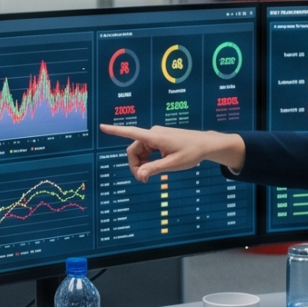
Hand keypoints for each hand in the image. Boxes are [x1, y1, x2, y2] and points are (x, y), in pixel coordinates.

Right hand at [98, 124, 244, 181]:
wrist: (205, 144)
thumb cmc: (191, 153)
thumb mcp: (172, 164)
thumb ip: (154, 169)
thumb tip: (139, 175)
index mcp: (155, 137)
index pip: (131, 133)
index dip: (115, 131)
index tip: (102, 127)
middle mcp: (153, 134)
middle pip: (134, 149)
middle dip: (135, 164)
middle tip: (143, 180)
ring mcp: (156, 136)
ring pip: (140, 151)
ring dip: (142, 164)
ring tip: (150, 176)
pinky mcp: (160, 139)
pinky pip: (147, 150)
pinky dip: (148, 160)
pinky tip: (156, 167)